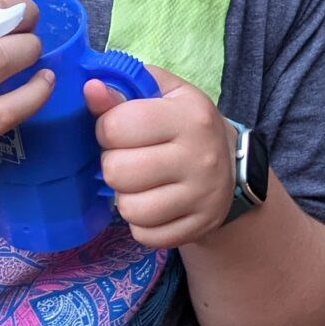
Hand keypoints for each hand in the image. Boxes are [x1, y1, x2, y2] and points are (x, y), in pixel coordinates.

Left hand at [86, 70, 237, 249]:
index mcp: (190, 117)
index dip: (106, 129)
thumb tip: (90, 89)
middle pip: (117, 171)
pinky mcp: (200, 226)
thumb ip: (123, 89)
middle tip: (128, 160)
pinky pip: (145, 235)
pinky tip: (152, 205)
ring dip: (125, 197)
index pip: (117, 126)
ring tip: (139, 185)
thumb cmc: (186, 124)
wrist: (234, 165)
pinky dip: (141, 224)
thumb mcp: (162, 96)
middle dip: (113, 165)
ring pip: (129, 209)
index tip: (119, 131)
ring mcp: (203, 196)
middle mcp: (200, 156)